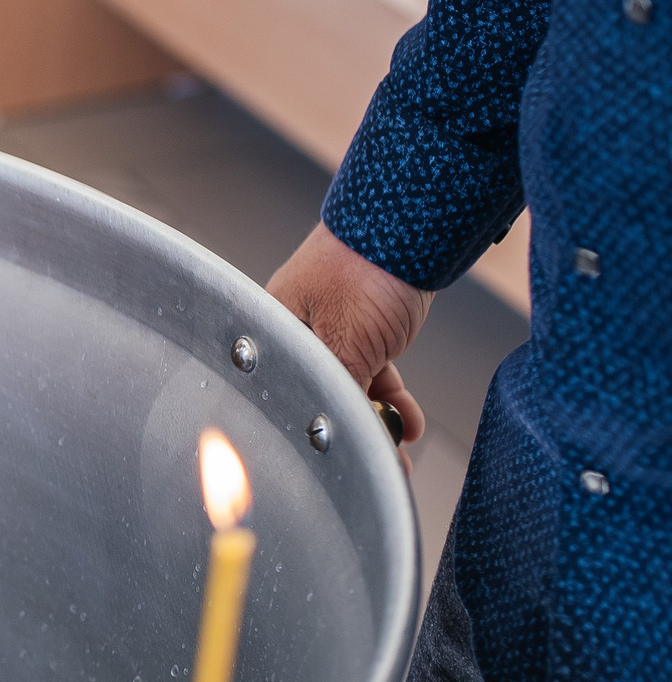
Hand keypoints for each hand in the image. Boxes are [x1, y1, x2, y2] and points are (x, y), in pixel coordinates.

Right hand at [266, 223, 431, 457]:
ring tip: (399, 446)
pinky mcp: (363, 329)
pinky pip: (371, 373)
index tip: (328, 462)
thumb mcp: (346, 345)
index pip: (275, 393)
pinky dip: (390, 398)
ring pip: (346, 388)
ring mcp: (329, 330)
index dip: (300, 430)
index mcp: (270, 332)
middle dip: (345, 431)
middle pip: (312, 395)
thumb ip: (338, 392)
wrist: (412, 219)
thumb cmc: (363, 271)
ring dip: (375, 418)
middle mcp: (292, 334)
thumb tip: (337, 440)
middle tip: (373, 461)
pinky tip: (410, 420)